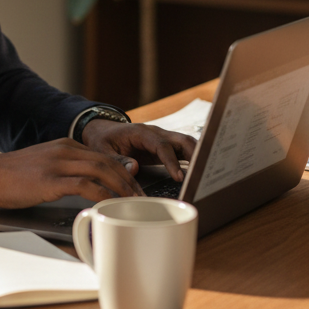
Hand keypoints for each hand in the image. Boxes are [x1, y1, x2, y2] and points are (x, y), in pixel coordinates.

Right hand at [0, 136, 146, 208]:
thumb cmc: (13, 176)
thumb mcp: (46, 167)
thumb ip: (69, 171)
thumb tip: (91, 185)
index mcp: (66, 146)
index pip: (105, 156)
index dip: (125, 173)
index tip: (136, 189)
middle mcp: (66, 150)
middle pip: (109, 162)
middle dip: (130, 182)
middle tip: (142, 199)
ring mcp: (58, 164)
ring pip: (102, 171)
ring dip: (122, 189)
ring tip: (133, 204)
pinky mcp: (51, 181)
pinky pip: (85, 186)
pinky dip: (102, 195)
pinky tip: (110, 206)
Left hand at [79, 118, 196, 183]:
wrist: (103, 131)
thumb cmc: (103, 140)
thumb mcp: (103, 150)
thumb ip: (118, 159)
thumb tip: (135, 168)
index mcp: (141, 132)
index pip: (162, 145)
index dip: (172, 161)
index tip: (179, 177)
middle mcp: (156, 133)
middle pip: (182, 140)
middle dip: (195, 156)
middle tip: (201, 175)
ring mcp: (163, 139)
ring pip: (187, 144)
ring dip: (198, 157)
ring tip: (206, 175)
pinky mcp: (165, 147)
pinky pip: (183, 151)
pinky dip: (194, 159)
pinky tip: (200, 172)